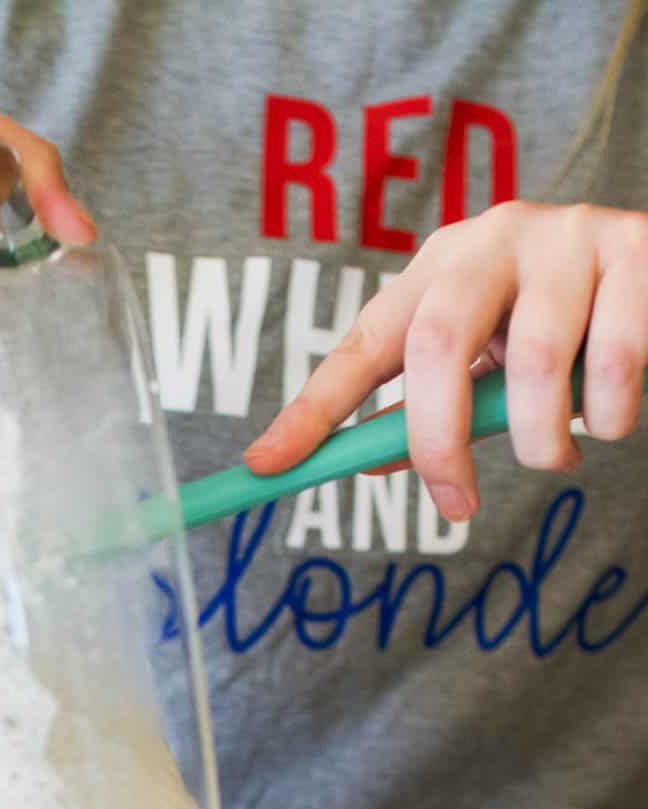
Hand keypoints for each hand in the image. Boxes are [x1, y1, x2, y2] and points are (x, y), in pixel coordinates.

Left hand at [244, 200, 647, 520]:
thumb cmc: (563, 327)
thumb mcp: (488, 363)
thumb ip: (433, 405)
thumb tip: (361, 460)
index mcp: (441, 267)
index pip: (361, 346)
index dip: (310, 412)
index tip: (263, 468)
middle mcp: (494, 239)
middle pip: (437, 344)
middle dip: (440, 443)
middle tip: (458, 508)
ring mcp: (568, 236)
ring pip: (539, 364)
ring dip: (546, 439)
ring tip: (562, 452)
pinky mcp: (638, 249)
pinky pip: (618, 360)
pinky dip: (612, 414)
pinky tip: (612, 414)